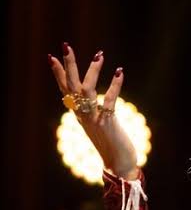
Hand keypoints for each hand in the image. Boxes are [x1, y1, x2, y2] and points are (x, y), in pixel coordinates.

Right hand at [48, 43, 138, 179]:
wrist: (119, 164)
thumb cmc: (112, 145)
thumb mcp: (99, 127)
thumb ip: (95, 115)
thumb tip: (98, 105)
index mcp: (79, 115)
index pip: (65, 90)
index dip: (58, 74)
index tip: (52, 57)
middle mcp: (83, 115)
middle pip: (71, 86)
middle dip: (68, 65)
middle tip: (65, 45)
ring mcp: (94, 118)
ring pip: (87, 90)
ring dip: (92, 71)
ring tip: (99, 55)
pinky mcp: (107, 123)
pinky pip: (110, 100)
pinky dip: (115, 86)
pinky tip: (119, 72)